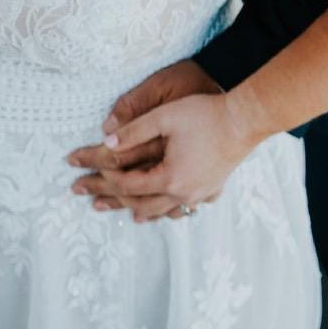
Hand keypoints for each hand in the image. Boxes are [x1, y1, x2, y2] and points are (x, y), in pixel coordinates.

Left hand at [72, 89, 256, 222]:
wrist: (245, 120)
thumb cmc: (205, 114)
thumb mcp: (164, 115)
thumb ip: (134, 129)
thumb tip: (106, 139)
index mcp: (168, 177)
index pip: (127, 183)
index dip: (104, 177)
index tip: (82, 172)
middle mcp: (183, 192)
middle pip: (141, 203)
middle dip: (113, 200)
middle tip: (89, 199)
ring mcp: (199, 193)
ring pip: (164, 210)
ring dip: (142, 210)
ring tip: (128, 214)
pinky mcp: (212, 187)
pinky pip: (185, 206)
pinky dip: (170, 210)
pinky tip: (169, 209)